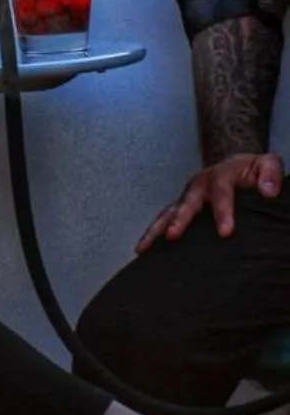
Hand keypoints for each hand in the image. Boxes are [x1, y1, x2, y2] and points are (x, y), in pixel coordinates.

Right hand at [137, 151, 284, 249]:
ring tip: (144, 246)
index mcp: (221, 175)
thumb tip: (267, 191)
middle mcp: (199, 185)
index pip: (221, 193)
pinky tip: (143, 249)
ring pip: (168, 212)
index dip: (222, 212)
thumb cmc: (252, 171)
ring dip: (156, 228)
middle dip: (180, 219)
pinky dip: (153, 233)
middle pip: (187, 202)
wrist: (238, 168)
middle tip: (173, 235)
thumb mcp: (266, 164)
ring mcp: (188, 196)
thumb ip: (269, 174)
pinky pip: (164, 219)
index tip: (225, 232)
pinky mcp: (182, 207)